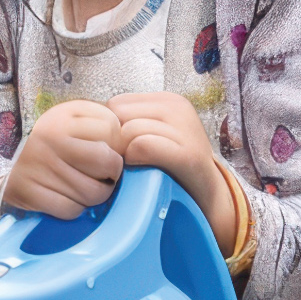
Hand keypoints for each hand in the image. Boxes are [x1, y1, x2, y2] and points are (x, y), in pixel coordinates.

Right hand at [6, 99, 122, 218]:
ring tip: (85, 188)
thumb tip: (130, 147)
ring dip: (95, 196)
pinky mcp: (28, 190)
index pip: (113, 132)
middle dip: (112, 176)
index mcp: (65, 114)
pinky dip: (74, 209)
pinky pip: (70, 209)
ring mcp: (38, 163)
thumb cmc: (54, 146)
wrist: (8, 168)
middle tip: (103, 177)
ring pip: (93, 193)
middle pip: (109, 164)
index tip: (105, 152)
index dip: (117, 147)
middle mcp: (50, 135)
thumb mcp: (75, 123)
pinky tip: (67, 198)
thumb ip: (105, 126)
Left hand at [108, 92, 240, 249]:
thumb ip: (129, 125)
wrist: (209, 198)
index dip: (108, 129)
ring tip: (132, 171)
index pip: (116, 103)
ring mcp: (185, 128)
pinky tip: (140, 174)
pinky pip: (143, 146)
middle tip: (120, 164)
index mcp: (167, 101)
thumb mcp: (153, 136)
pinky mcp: (188, 153)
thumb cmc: (173, 169)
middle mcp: (178, 107)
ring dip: (122, 156)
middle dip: (113, 141)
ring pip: (127, 131)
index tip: (116, 152)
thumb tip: (91, 125)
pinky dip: (135, 162)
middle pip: (117, 115)